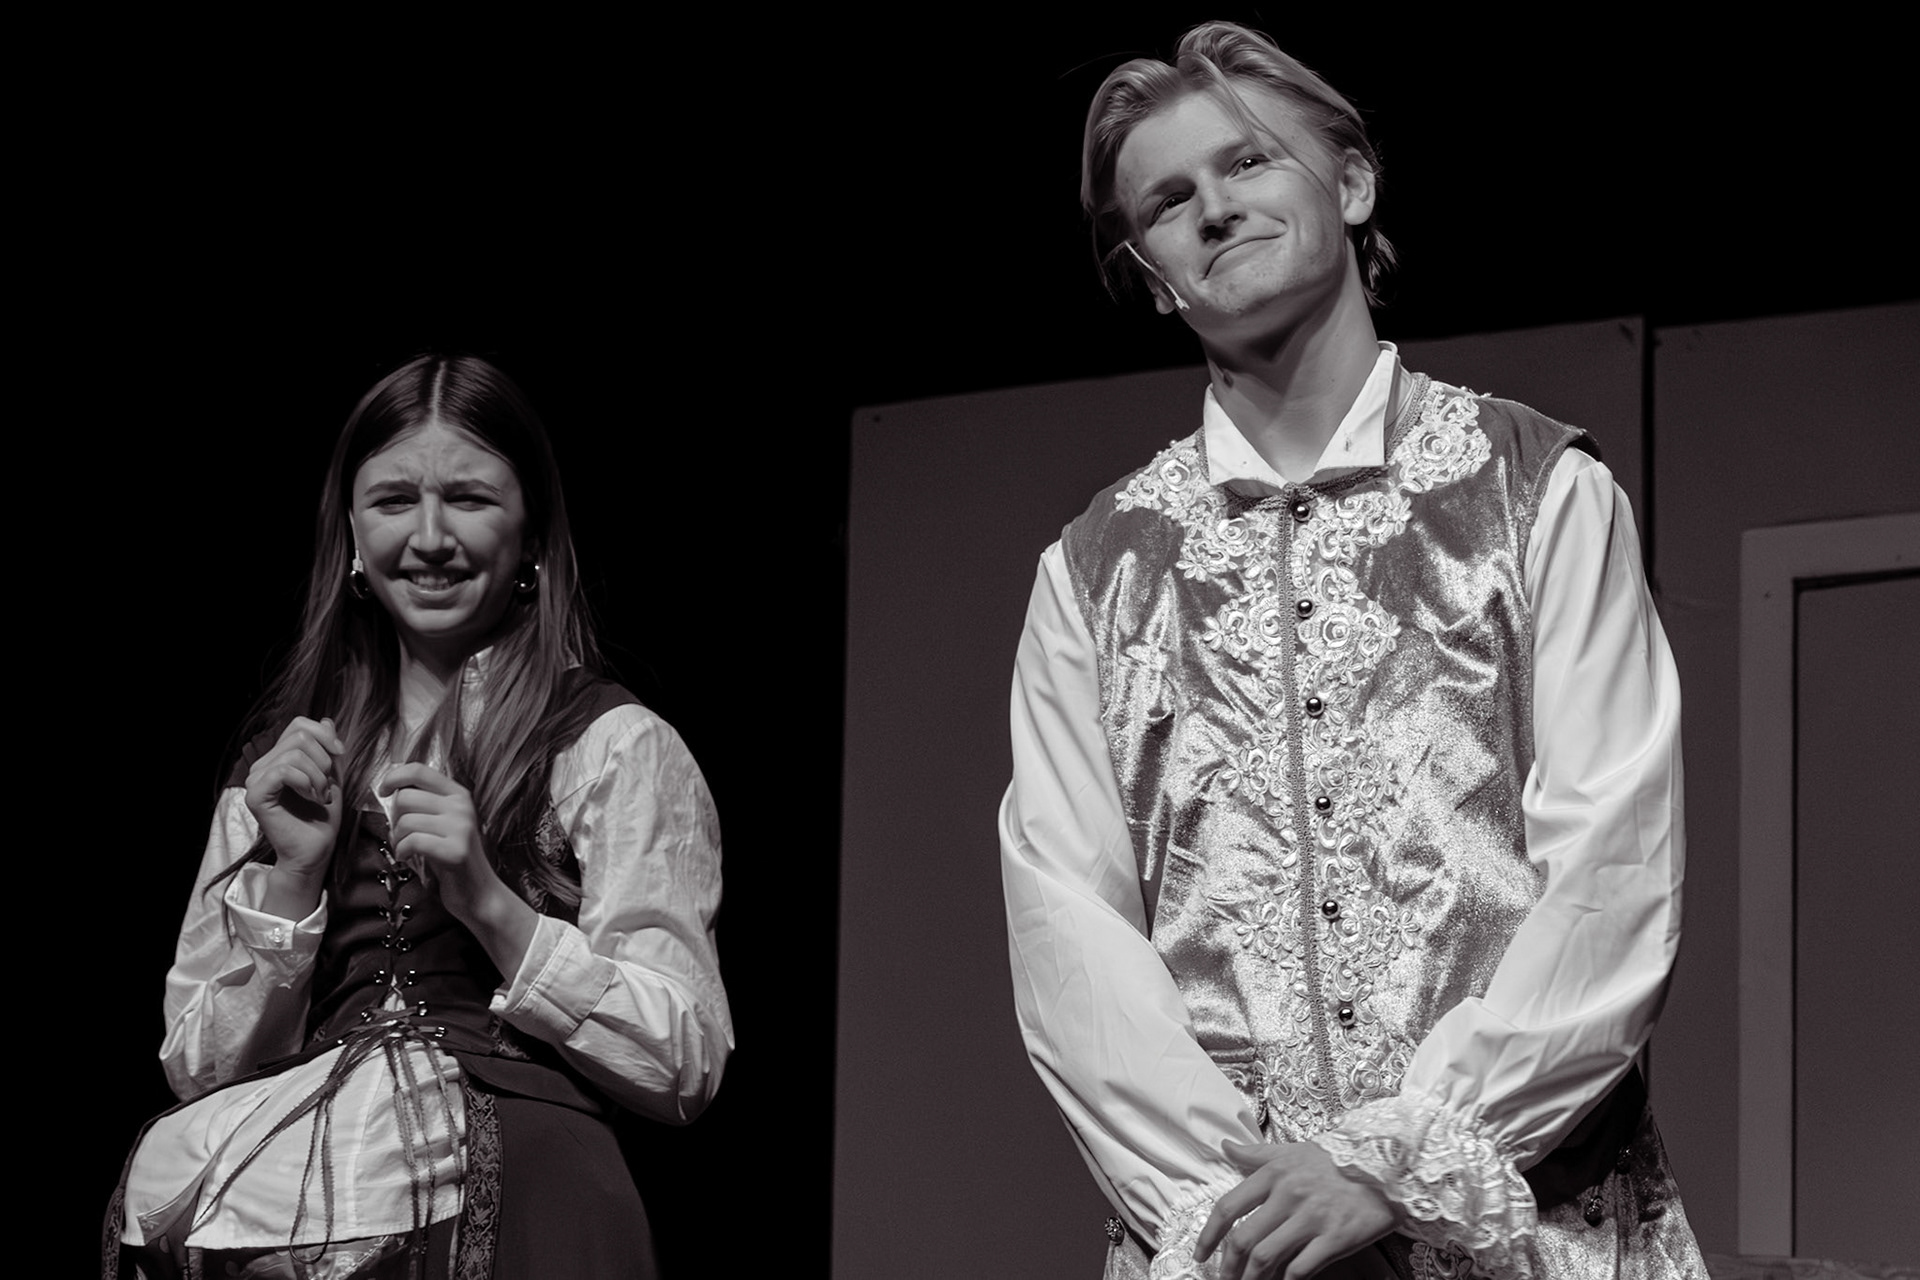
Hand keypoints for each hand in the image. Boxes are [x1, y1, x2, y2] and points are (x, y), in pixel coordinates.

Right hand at [244, 716, 345, 874]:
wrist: (315, 851)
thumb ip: (328, 750)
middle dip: (324, 760)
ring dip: (318, 776)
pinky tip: (311, 797)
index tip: (340, 754)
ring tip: (320, 795)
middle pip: (299, 736)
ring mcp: (256, 780)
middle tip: (327, 786)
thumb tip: (326, 721)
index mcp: (278, 758)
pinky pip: (282, 771)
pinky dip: (305, 782)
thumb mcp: (332, 776)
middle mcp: (262, 766)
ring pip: (293, 754)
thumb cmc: (322, 818)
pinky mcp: (255, 795)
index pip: (298, 725)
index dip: (324, 735)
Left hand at [377, 764, 535, 973]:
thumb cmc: (452, 857)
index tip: (383, 791)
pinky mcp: (455, 851)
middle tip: (401, 834)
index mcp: (459, 794)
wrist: (479, 892)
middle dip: (394, 818)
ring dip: (397, 839)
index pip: (419, 770)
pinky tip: (407, 858)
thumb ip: (426, 803)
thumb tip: (393, 789)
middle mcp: (462, 806)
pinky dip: (402, 851)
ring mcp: (461, 828)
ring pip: (405, 821)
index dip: (394, 777)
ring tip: (406, 849)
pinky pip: (412, 841)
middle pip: (406, 797)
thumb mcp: (444, 822)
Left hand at [1194, 1139, 1394, 1279]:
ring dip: (1250, 1279)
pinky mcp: (1335, 1239)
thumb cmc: (1338, 1160)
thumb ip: (1256, 1153)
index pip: (1228, 1207)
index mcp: (1274, 1173)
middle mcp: (1288, 1196)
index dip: (1208, 1235)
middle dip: (1227, 1267)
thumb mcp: (1294, 1150)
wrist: (1388, 1167)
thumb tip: (1225, 1146)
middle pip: (1243, 1239)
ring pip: (1266, 1258)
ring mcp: (1312, 1218)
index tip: (1200, 1254)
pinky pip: (1300, 1269)